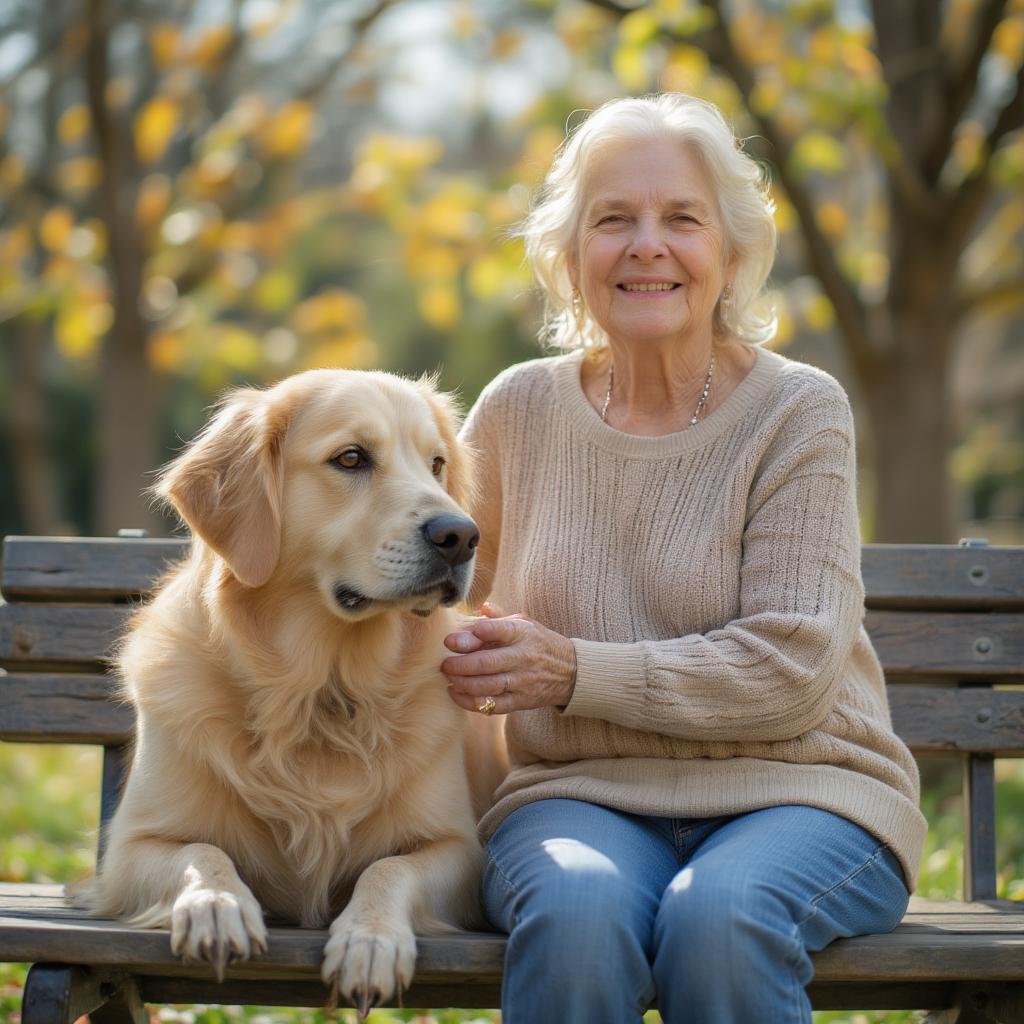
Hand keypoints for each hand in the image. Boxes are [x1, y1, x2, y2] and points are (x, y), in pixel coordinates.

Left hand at [442, 602, 576, 714]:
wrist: (570, 672)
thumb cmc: (539, 643)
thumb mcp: (525, 624)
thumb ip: (499, 618)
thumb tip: (479, 608)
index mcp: (523, 634)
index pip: (499, 631)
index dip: (474, 634)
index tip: (451, 639)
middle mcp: (523, 657)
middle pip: (487, 663)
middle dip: (459, 664)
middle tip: (443, 663)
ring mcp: (523, 681)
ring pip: (487, 685)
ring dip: (462, 683)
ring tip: (448, 677)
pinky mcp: (521, 701)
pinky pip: (492, 705)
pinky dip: (470, 701)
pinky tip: (455, 693)